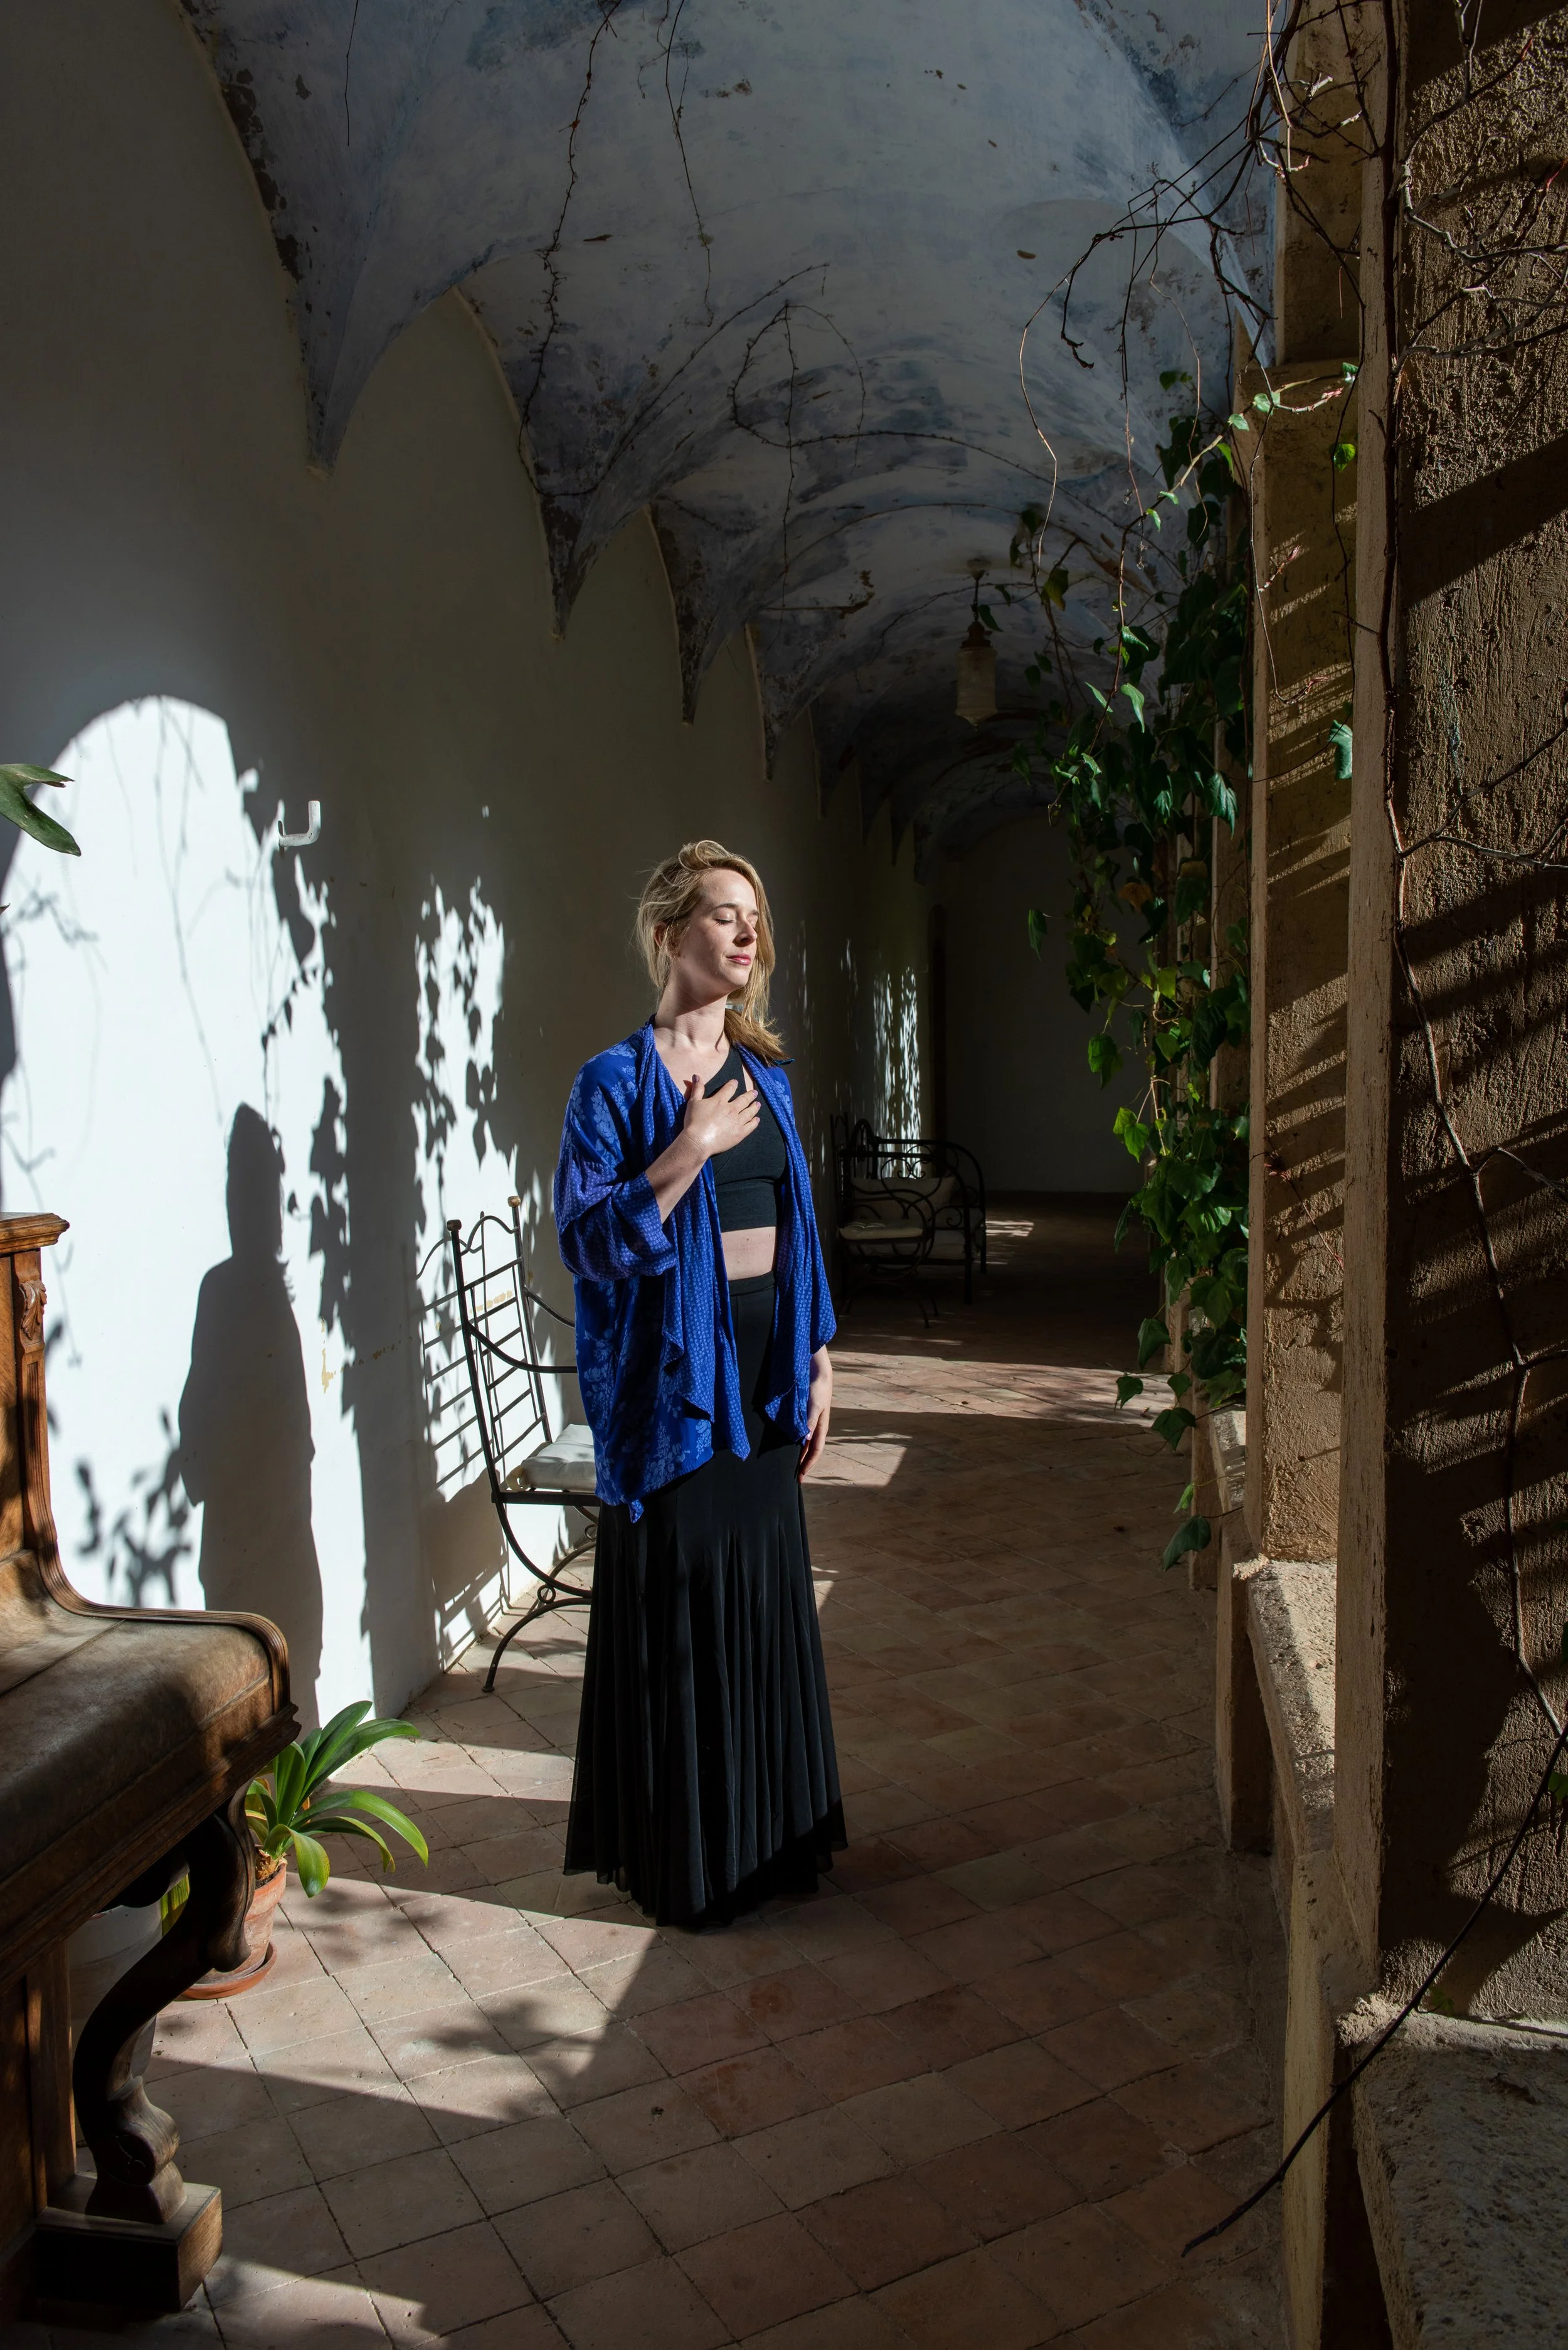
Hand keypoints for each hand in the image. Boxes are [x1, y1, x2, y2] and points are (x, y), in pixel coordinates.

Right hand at [681, 1069, 760, 1159]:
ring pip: (749, 1112)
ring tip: (758, 1104)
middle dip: (749, 1095)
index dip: (733, 1084)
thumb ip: (697, 1089)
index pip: (729, 1089)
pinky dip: (754, 1122)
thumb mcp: (693, 1102)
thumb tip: (697, 1075)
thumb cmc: (694, 1122)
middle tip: (754, 1093)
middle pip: (743, 1100)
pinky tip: (757, 1120)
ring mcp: (737, 1122)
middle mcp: (731, 1109)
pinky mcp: (739, 1134)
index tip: (736, 1082)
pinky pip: (750, 1126)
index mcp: (720, 1101)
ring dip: (754, 1107)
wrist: (698, 1141)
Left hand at [799, 1347, 831, 1481]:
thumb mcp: (814, 1406)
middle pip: (810, 1450)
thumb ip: (809, 1422)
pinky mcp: (803, 1415)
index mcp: (821, 1427)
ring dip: (799, 1454)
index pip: (815, 1451)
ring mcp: (809, 1421)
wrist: (817, 1372)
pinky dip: (795, 1442)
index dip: (808, 1464)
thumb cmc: (817, 1389)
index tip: (800, 1476)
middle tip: (795, 1477)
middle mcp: (815, 1427)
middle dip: (804, 1464)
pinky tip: (788, 1444)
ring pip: (805, 1443)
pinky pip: (800, 1433)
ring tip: (790, 1465)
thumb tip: (805, 1441)